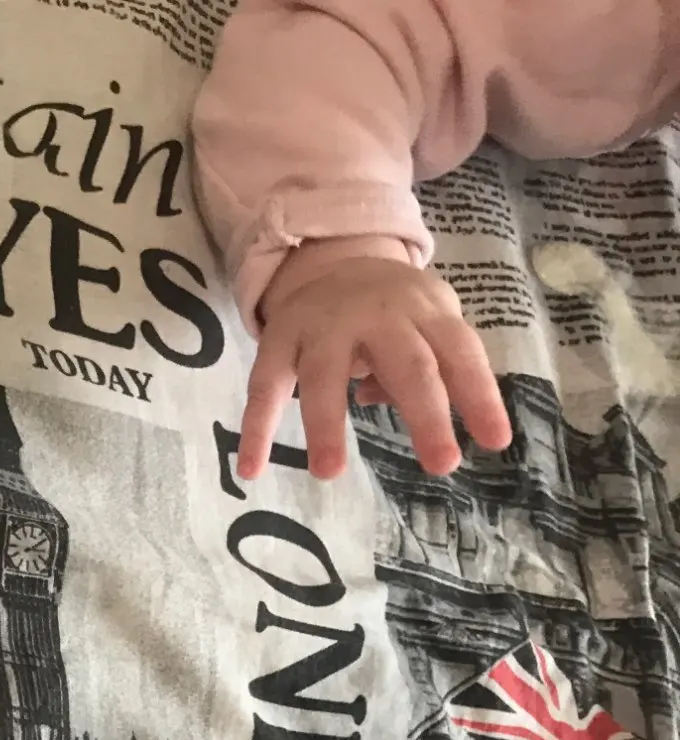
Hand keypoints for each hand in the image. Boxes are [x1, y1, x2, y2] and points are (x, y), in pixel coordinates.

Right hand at [240, 238, 511, 480]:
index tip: (495, 442)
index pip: (459, 354)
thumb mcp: (425, 323)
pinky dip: (255, 428)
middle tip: (442, 466)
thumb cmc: (391, 311)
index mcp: (424, 311)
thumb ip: (430, 368)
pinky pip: (264, 387)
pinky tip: (250, 468)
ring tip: (329, 474)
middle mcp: (377, 315)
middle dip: (426, 415)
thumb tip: (412, 414)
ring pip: (324, 376)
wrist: (329, 260)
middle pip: (406, 364)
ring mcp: (321, 327)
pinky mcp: (277, 341)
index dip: (479, 396)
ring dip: (325, 425)